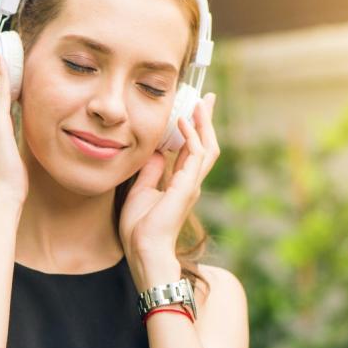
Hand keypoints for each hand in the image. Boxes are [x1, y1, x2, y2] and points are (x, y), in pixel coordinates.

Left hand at [119, 93, 218, 290]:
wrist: (145, 249)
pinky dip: (191, 135)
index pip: (191, 150)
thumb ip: (151, 171)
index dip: (193, 129)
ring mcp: (192, 183)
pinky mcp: (188, 185)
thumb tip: (156, 152)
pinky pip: (195, 154)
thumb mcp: (141, 190)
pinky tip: (183, 121)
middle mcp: (190, 181)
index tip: (191, 110)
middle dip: (206, 121)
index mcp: (181, 183)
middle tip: (206, 98)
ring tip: (200, 103)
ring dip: (204, 123)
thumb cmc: (141, 228)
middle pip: (205, 144)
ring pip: (207, 146)